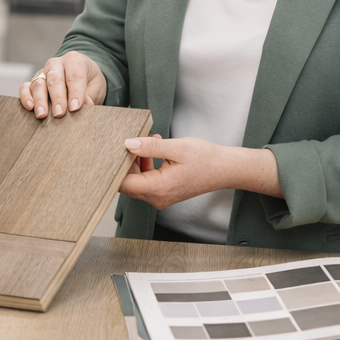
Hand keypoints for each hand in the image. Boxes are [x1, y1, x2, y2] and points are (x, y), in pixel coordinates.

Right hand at [18, 52, 107, 118]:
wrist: (81, 76)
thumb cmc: (89, 82)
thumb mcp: (96, 87)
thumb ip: (90, 96)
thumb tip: (85, 105)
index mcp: (75, 61)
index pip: (75, 76)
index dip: (75, 93)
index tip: (75, 108)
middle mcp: (57, 64)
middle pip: (55, 79)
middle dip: (57, 98)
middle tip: (59, 114)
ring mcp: (43, 72)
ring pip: (39, 83)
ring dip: (40, 100)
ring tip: (42, 114)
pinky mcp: (33, 81)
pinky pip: (25, 87)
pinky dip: (26, 97)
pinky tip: (29, 107)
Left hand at [118, 135, 282, 208]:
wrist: (225, 169)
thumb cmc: (205, 159)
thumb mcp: (176, 147)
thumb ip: (150, 147)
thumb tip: (128, 144)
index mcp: (159, 188)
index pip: (123, 184)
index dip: (115, 167)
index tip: (114, 151)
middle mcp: (157, 198)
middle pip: (128, 183)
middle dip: (127, 162)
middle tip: (135, 142)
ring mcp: (161, 198)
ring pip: (136, 182)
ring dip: (137, 162)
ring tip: (149, 143)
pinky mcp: (165, 194)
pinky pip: (146, 182)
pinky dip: (146, 167)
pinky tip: (155, 151)